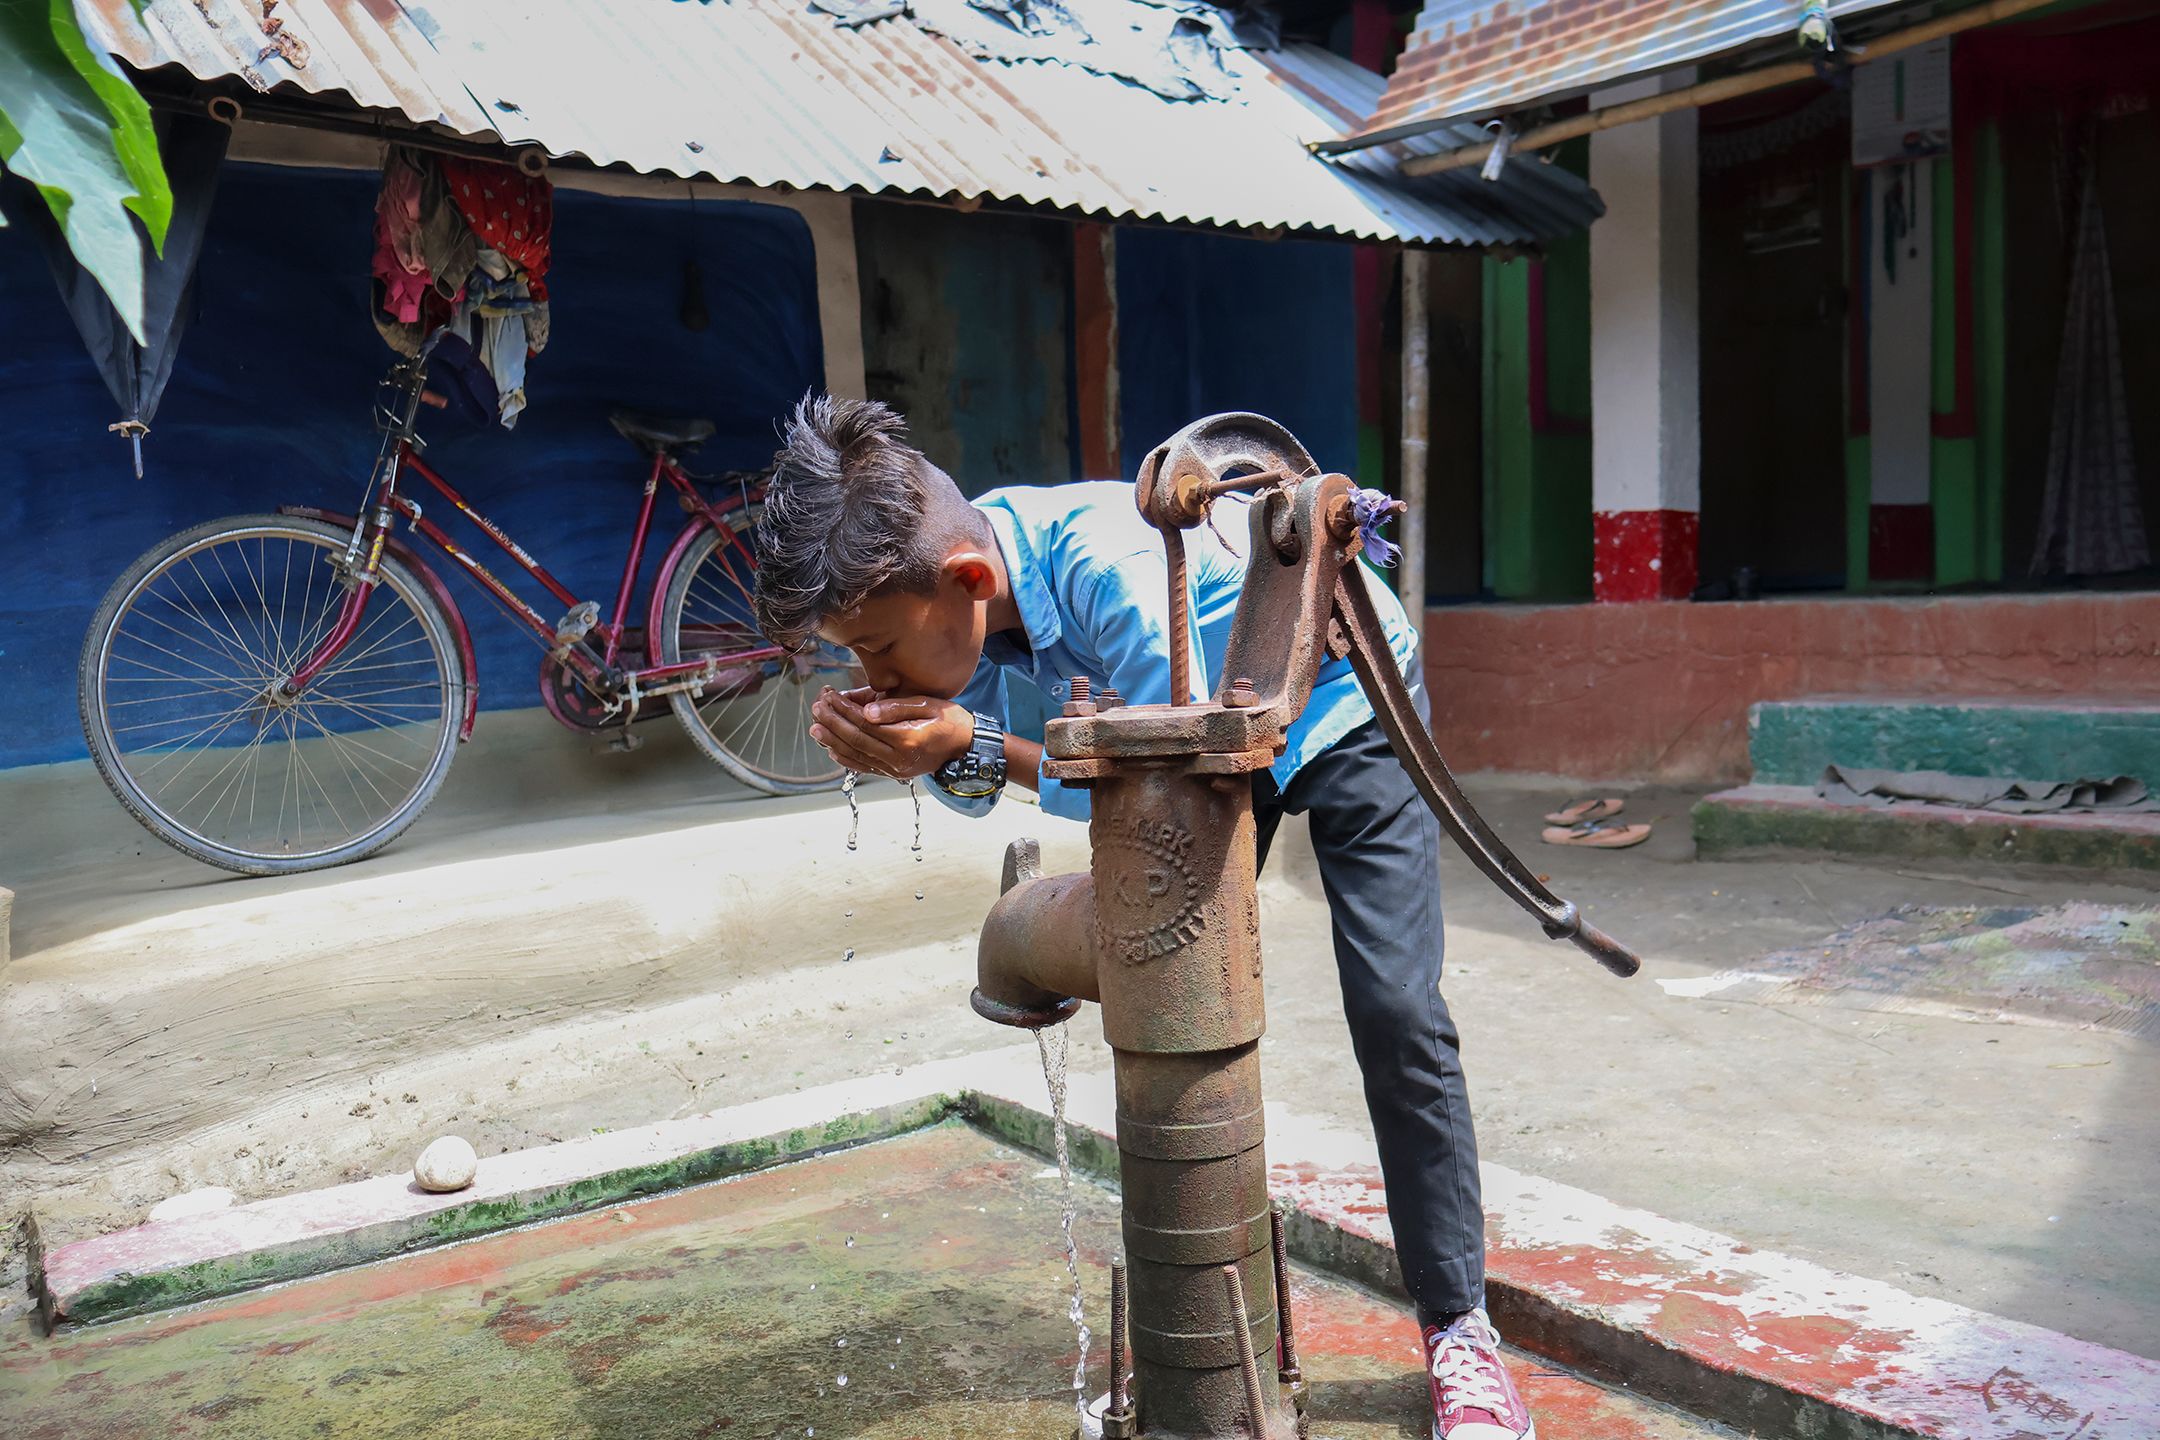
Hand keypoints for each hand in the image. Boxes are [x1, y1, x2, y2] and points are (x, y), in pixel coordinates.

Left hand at [808, 687, 972, 780]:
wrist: (966, 747)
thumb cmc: (950, 720)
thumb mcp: (928, 704)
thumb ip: (896, 707)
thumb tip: (865, 711)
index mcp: (907, 739)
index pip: (865, 723)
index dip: (844, 709)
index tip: (829, 696)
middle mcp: (898, 758)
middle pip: (856, 739)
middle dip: (832, 722)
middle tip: (816, 707)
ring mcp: (895, 769)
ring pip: (856, 755)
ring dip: (833, 741)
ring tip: (815, 727)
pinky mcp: (894, 773)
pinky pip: (864, 767)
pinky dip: (846, 758)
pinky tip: (832, 748)